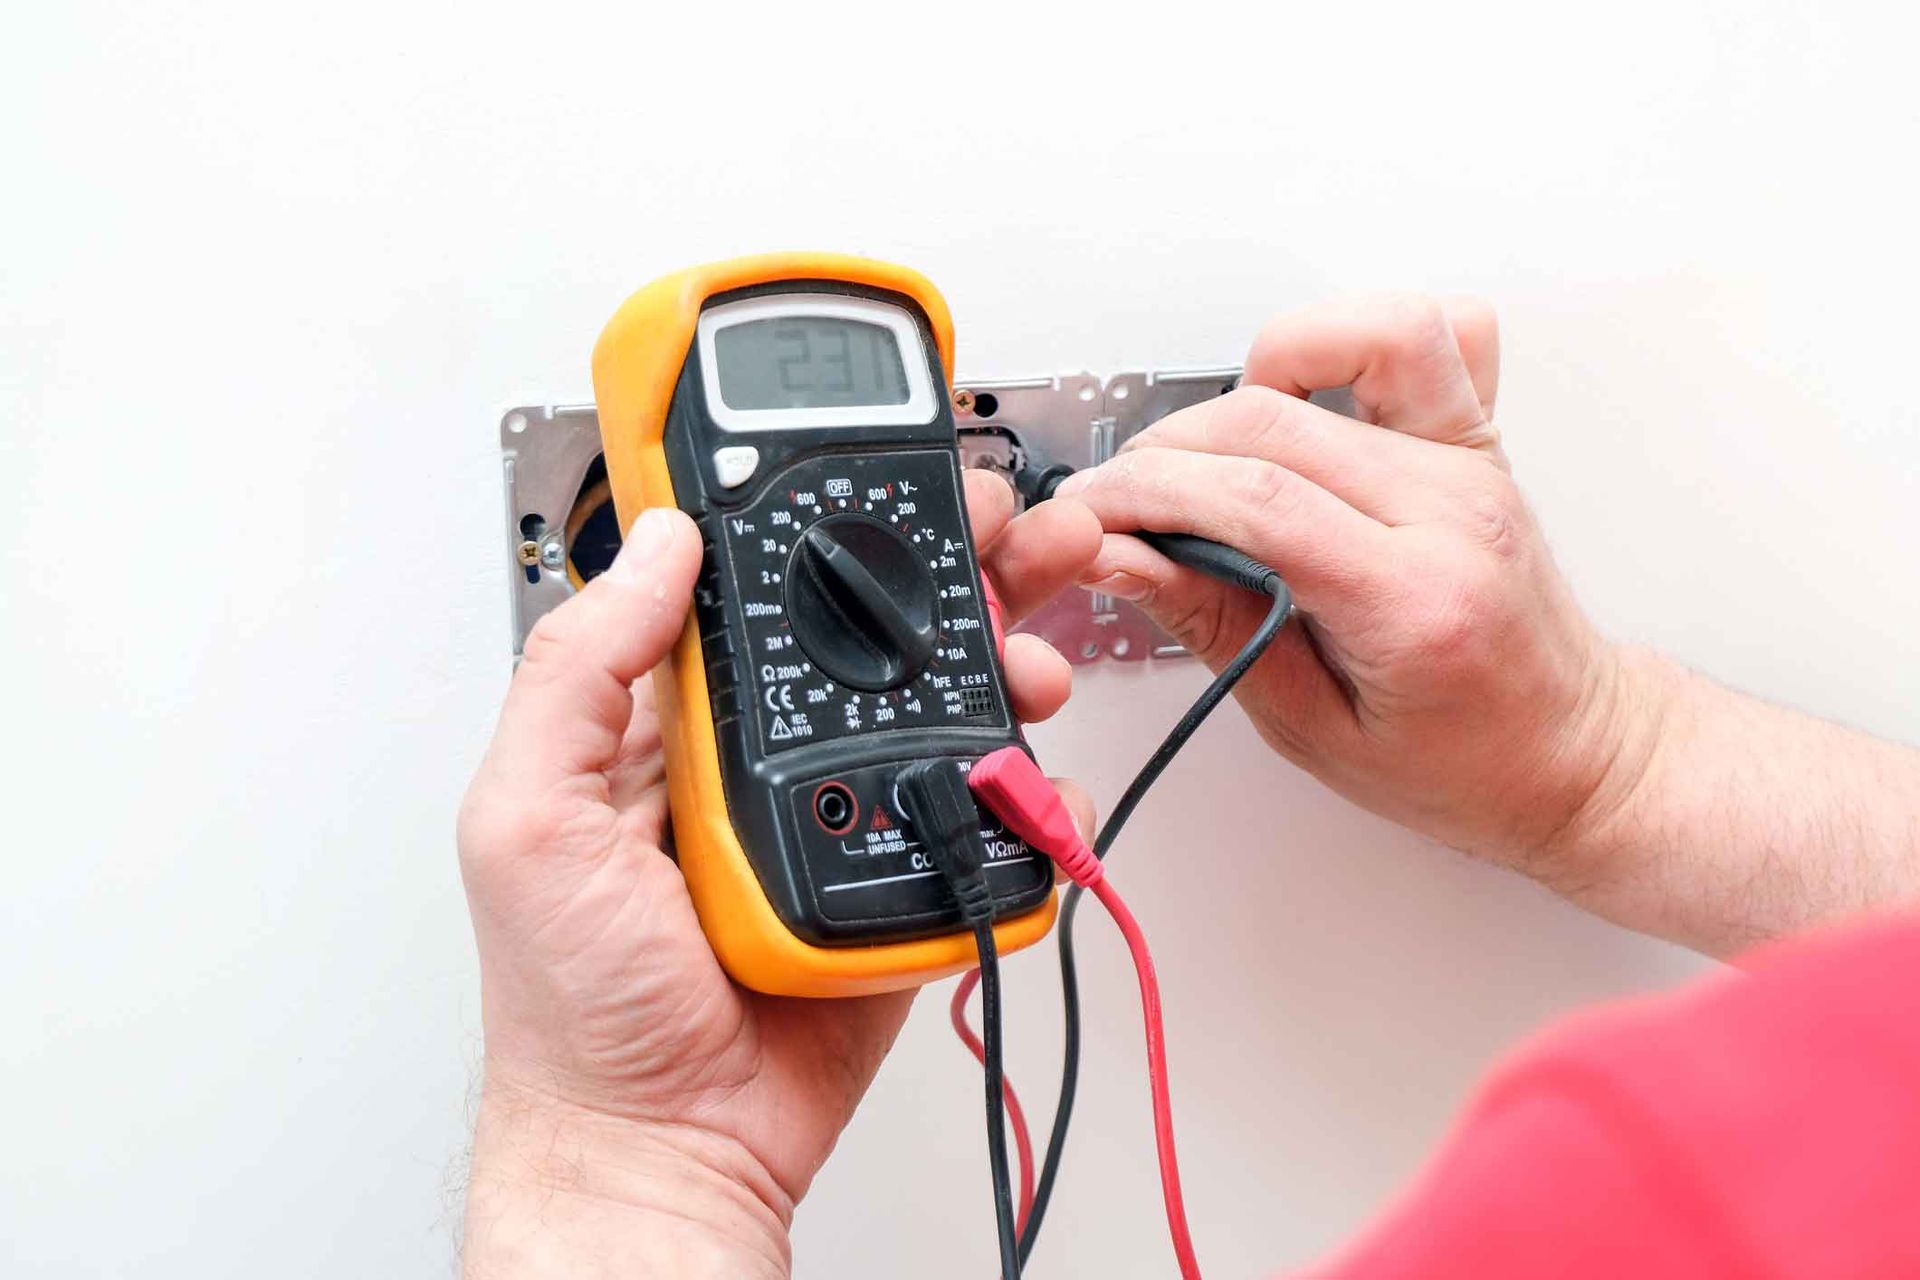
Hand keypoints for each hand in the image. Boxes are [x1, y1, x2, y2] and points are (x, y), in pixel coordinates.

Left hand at [456, 471, 1095, 1277]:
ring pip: (940, 701)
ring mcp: (841, 808)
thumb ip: (578, 675)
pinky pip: (981, 806)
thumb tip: (660, 546)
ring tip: (1031, 636)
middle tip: (1001, 521)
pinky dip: (1028, 779)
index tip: (869, 450)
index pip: (746, 577)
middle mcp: (764, 748)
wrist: (664, 1148)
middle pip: (867, 620)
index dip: (808, 506)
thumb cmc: (574, 1008)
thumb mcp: (526, 820)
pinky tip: (1036, 761)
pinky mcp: (903, 871)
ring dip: (1003, 650)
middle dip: (945, 557)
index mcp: (670, 716)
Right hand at [1048, 296, 1651, 889]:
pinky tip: (1309, 393)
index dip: (1148, 494)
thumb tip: (1121, 559)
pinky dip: (1356, 337)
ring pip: (1356, 342)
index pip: (1256, 501)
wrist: (1573, 752)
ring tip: (1219, 447)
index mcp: (1414, 600)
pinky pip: (1436, 333)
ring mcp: (1471, 463)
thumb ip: (1210, 626)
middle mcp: (1453, 510)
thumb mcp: (1308, 727)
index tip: (1091, 515)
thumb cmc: (1462, 761)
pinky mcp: (1477, 440)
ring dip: (1256, 375)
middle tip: (1120, 501)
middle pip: (1276, 422)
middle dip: (1166, 451)